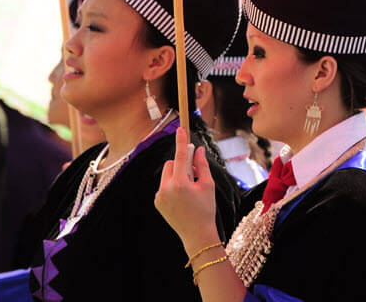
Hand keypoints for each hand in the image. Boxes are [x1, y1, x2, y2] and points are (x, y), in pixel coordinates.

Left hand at [155, 128, 219, 253]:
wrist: (197, 235)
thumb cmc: (206, 209)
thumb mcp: (208, 185)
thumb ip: (202, 165)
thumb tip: (198, 150)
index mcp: (180, 183)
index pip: (179, 156)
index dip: (181, 142)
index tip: (180, 129)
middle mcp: (166, 188)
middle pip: (171, 163)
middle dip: (181, 164)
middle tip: (194, 172)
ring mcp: (160, 196)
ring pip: (166, 174)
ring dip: (176, 174)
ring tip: (188, 189)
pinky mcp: (157, 202)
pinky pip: (164, 186)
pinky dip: (172, 186)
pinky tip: (182, 198)